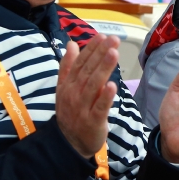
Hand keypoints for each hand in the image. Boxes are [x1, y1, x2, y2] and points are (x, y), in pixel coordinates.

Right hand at [56, 36, 121, 158]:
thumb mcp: (65, 89)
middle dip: (100, 54)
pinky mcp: (93, 121)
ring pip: (94, 86)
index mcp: (68, 85)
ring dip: (104, 69)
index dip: (91, 49)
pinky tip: (113, 85)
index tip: (102, 36)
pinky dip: (106, 97)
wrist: (69, 143)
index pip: (80, 63)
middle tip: (113, 39)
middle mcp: (74, 94)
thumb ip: (68, 66)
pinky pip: (100, 107)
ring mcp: (82, 108)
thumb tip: (71, 44)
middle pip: (88, 71)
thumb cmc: (71, 112)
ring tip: (113, 54)